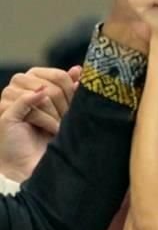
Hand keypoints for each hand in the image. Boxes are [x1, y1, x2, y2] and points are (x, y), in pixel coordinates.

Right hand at [0, 67, 80, 181]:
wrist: (35, 160)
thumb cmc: (50, 133)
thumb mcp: (65, 108)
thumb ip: (70, 87)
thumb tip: (78, 69)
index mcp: (34, 77)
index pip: (59, 76)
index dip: (71, 93)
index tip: (74, 109)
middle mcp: (19, 82)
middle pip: (52, 86)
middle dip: (63, 107)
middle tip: (65, 122)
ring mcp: (9, 96)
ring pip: (43, 96)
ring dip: (54, 116)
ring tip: (55, 128)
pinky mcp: (5, 111)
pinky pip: (27, 103)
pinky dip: (42, 115)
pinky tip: (49, 123)